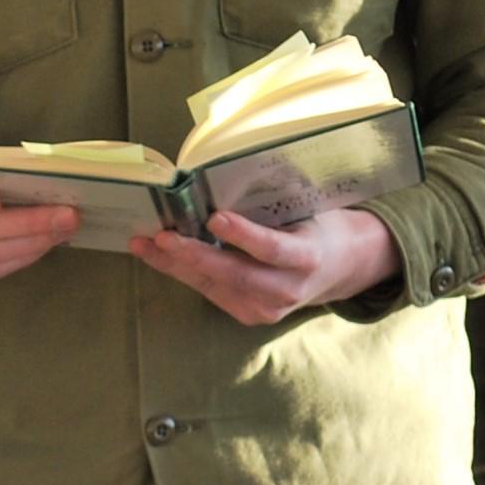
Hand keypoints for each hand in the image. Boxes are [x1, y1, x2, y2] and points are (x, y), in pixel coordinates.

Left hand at [132, 206, 399, 326]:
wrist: (340, 267)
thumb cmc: (317, 226)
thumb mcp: (308, 208)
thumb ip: (274, 200)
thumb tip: (227, 169)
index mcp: (308, 257)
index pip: (272, 249)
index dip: (244, 236)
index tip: (215, 219)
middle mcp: (288, 290)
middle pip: (235, 275)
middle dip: (193, 256)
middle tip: (160, 237)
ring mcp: (267, 309)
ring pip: (215, 286)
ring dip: (176, 265)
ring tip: (143, 244)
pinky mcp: (250, 314)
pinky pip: (212, 291)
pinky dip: (183, 272)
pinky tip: (158, 255)